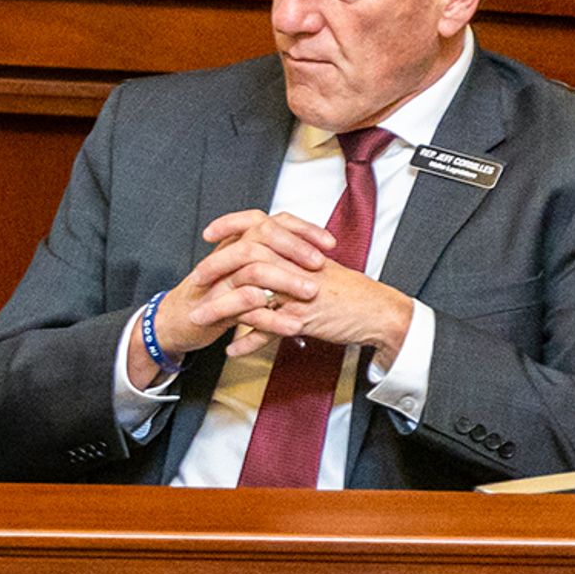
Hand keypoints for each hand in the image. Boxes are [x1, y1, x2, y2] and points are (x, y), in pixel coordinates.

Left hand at [158, 210, 408, 366]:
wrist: (378, 311)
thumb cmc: (346, 290)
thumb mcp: (316, 266)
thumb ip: (288, 257)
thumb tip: (260, 252)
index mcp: (298, 250)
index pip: (260, 224)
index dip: (232, 225)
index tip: (209, 233)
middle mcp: (297, 266)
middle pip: (246, 258)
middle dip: (216, 268)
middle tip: (195, 280)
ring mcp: (298, 292)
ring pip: (251, 295)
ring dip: (221, 309)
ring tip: (199, 320)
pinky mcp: (304, 318)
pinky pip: (268, 330)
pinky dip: (248, 341)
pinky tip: (232, 348)